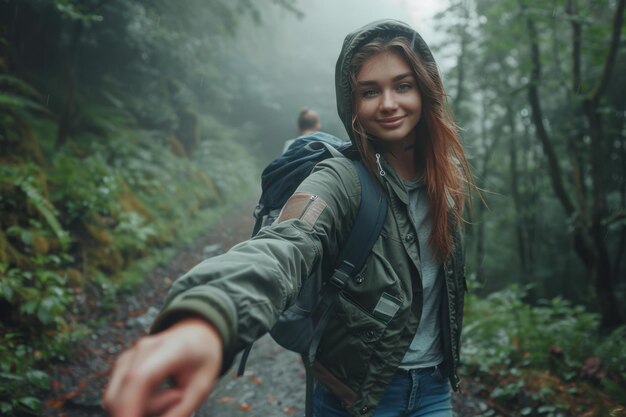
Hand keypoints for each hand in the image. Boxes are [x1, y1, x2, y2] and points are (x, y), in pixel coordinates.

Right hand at [103, 317, 223, 416]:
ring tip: (172, 396)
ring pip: (115, 399)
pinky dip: (134, 405)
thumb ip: (180, 411)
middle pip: (120, 395)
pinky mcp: (121, 365)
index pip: (139, 378)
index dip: (129, 407)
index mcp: (171, 349)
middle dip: (136, 414)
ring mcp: (128, 356)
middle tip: (175, 403)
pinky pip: (117, 396)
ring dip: (138, 410)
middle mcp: (143, 349)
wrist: (196, 335)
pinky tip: (158, 396)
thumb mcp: (202, 387)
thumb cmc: (202, 359)